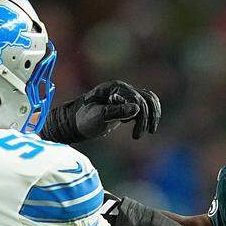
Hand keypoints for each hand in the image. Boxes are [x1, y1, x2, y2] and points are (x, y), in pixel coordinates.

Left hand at [42, 81, 161, 143]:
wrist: (73, 123)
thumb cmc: (82, 119)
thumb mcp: (99, 116)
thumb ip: (117, 111)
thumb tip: (138, 108)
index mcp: (114, 88)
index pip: (138, 99)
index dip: (141, 118)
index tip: (136, 136)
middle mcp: (121, 89)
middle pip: (146, 100)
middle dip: (146, 120)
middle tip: (137, 137)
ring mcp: (124, 96)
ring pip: (149, 100)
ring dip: (152, 115)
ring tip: (150, 131)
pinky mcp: (125, 104)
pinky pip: (144, 104)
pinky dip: (149, 114)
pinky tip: (143, 126)